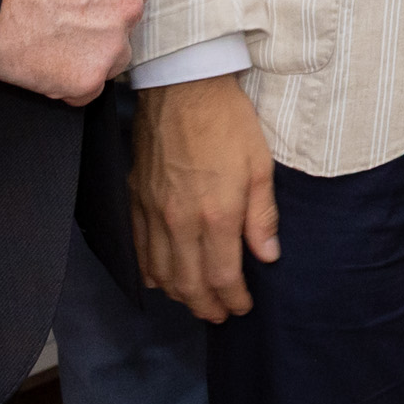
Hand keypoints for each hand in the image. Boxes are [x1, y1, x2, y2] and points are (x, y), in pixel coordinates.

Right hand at [0, 0, 154, 102]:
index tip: (78, 0)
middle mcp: (130, 8)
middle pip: (124, 29)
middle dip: (98, 29)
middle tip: (58, 21)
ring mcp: (112, 46)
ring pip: (110, 61)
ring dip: (88, 59)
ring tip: (50, 44)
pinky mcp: (88, 79)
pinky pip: (86, 92)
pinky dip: (68, 87)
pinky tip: (44, 67)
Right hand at [131, 74, 280, 321]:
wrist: (183, 87)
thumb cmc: (228, 122)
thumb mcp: (260, 166)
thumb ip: (263, 217)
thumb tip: (267, 256)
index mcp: (216, 215)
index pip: (222, 277)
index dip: (232, 299)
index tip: (242, 307)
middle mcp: (180, 222)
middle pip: (188, 284)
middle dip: (206, 306)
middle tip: (219, 315)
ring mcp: (153, 213)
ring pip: (160, 273)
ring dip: (179, 294)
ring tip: (196, 301)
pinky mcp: (136, 199)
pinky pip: (139, 250)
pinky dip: (150, 272)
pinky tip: (161, 278)